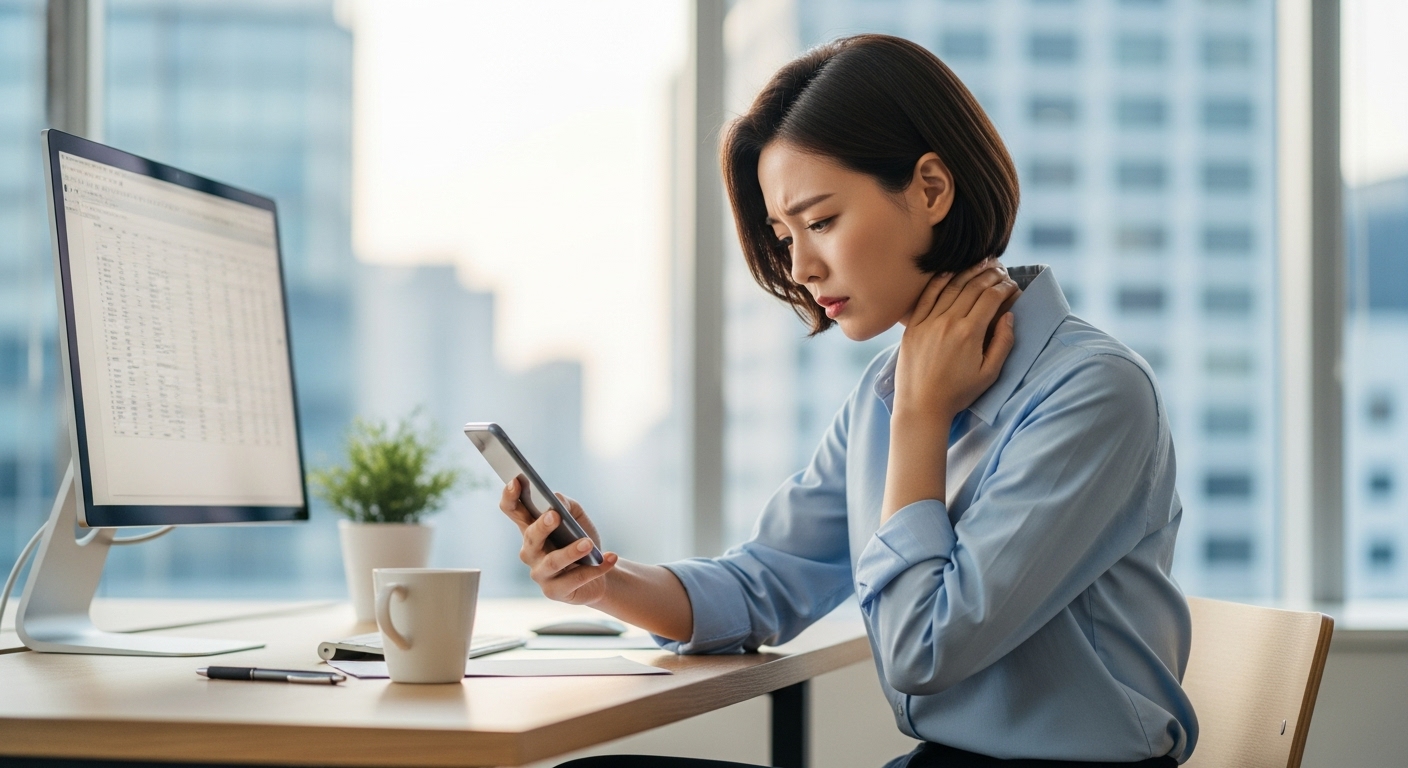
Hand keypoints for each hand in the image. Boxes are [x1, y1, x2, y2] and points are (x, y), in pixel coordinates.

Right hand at [499, 478, 618, 604]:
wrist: (598, 569)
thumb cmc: (581, 538)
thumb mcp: (576, 517)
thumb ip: (566, 505)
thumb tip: (556, 501)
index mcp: (530, 528)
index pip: (512, 510)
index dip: (510, 496)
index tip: (515, 481)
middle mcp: (530, 551)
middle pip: (531, 537)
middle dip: (542, 527)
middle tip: (554, 516)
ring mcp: (540, 573)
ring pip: (553, 562)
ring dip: (572, 551)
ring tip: (589, 543)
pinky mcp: (555, 591)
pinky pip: (575, 579)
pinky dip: (595, 569)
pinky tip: (610, 558)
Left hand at [894, 258, 1017, 425]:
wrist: (921, 406)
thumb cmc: (958, 394)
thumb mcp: (989, 374)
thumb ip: (1003, 343)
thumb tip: (1010, 316)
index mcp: (970, 333)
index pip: (991, 298)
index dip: (1005, 287)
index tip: (1012, 285)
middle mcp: (948, 322)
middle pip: (973, 287)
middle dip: (990, 275)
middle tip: (1000, 270)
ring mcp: (928, 322)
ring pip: (951, 287)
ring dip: (968, 272)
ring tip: (981, 264)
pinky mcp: (913, 326)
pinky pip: (927, 296)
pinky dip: (939, 281)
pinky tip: (950, 272)